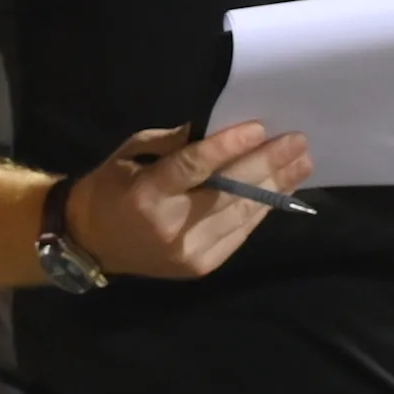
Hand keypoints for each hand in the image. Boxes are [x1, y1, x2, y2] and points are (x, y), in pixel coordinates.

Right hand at [63, 123, 312, 280]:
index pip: (194, 167)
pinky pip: (240, 233)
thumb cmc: (111, 190)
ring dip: (276, 187)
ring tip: (301, 163)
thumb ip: (175, 144)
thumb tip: (221, 129)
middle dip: (267, 164)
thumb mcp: (130, 155)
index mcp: (146, 194)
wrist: (91, 244)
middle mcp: (170, 226)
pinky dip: (262, 210)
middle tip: (297, 142)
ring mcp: (189, 250)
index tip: (260, 127)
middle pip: (229, 191)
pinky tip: (282, 190)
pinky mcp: (202, 265)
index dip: (229, 147)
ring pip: (242, 213)